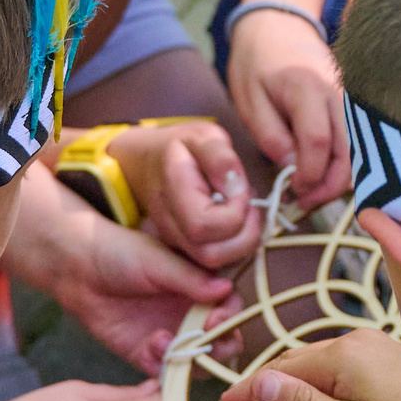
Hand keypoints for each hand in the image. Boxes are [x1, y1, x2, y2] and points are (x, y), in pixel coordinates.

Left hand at [2, 168, 231, 372]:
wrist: (78, 269)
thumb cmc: (121, 253)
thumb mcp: (158, 261)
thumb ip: (190, 278)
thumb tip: (225, 290)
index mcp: (201, 288)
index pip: (230, 309)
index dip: (229, 317)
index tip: (215, 319)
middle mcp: (192, 315)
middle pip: (222, 341)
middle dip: (218, 346)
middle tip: (201, 339)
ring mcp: (171, 336)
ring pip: (198, 362)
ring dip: (190, 359)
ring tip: (166, 342)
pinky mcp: (146, 353)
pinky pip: (165, 370)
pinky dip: (162, 365)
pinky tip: (149, 346)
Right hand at [109, 120, 261, 267]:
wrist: (149, 161)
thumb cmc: (182, 147)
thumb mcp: (205, 136)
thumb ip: (221, 158)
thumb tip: (236, 189)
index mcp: (172, 189)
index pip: (203, 225)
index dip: (235, 213)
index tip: (242, 190)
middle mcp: (168, 224)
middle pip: (210, 255)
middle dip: (244, 236)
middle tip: (251, 208)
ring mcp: (172, 241)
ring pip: (213, 264)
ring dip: (242, 244)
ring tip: (246, 214)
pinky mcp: (183, 249)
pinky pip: (212, 263)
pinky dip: (233, 249)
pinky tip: (236, 225)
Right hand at [223, 328, 400, 400]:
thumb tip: (256, 383)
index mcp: (341, 354)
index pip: (280, 368)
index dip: (251, 388)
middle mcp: (356, 339)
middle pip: (298, 361)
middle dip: (269, 384)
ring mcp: (375, 344)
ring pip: (320, 363)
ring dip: (296, 383)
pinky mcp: (389, 356)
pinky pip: (342, 366)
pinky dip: (321, 383)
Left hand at [226, 9, 347, 210]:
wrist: (278, 24)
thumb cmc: (257, 61)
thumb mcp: (249, 98)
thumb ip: (270, 134)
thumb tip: (292, 167)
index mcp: (307, 87)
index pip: (318, 141)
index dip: (309, 174)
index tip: (292, 190)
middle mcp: (338, 94)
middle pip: (349, 152)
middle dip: (329, 186)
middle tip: (303, 202)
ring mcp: (351, 99)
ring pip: (359, 152)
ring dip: (339, 179)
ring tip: (310, 192)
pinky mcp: (354, 105)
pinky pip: (357, 142)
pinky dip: (343, 164)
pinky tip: (321, 174)